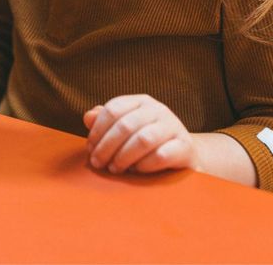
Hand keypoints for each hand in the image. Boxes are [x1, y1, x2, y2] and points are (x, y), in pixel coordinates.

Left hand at [83, 94, 197, 174]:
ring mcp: (174, 126)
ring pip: (143, 139)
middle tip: (98, 163)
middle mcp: (158, 110)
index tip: (90, 149)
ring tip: (114, 169)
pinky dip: (144, 165)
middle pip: (125, 125)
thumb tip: (88, 117)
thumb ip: (106, 121)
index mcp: (141, 102)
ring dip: (123, 157)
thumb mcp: (127, 128)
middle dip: (106, 146)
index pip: (113, 109)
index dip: (98, 130)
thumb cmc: (149, 141)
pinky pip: (161, 156)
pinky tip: (135, 171)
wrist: (185, 153)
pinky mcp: (185, 147)